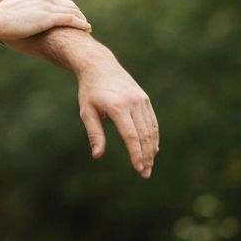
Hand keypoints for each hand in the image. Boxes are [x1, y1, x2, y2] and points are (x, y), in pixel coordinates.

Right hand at [0, 0, 91, 40]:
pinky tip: (87, 29)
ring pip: (72, 11)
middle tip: (83, 22)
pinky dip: (81, 24)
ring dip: (82, 19)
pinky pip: (71, 20)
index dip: (68, 6)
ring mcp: (47, 6)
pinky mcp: (48, 18)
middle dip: (77, 13)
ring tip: (87, 27)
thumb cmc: (1, 12)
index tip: (73, 14)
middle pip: (69, 4)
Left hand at [76, 55, 158, 177]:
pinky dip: (153, 137)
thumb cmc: (89, 91)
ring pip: (151, 129)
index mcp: (117, 107)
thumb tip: (97, 155)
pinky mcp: (145, 99)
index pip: (131, 136)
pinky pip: (152, 122)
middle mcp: (133, 103)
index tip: (138, 169)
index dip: (136, 154)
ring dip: (152, 149)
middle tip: (145, 174)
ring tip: (149, 166)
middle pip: (144, 135)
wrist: (100, 66)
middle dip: (146, 156)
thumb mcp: (86, 111)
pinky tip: (152, 149)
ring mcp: (141, 100)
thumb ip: (94, 133)